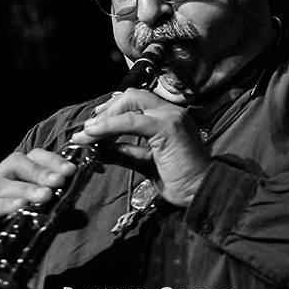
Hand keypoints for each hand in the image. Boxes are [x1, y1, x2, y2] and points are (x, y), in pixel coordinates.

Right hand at [0, 149, 76, 279]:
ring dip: (26, 188)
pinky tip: (20, 207)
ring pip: (2, 184)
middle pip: (15, 162)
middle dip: (40, 170)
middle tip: (59, 180)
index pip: (32, 158)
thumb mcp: (42, 226)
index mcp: (15, 180)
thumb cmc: (10, 240)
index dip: (52, 159)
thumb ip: (61, 219)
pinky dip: (4, 205)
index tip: (72, 169)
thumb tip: (84, 216)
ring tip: (46, 195)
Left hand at [69, 88, 209, 207]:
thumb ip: (126, 152)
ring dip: (104, 118)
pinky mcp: (167, 127)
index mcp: (169, 117)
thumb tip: (102, 148)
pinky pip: (131, 122)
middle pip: (132, 96)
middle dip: (107, 109)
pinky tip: (95, 134)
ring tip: (87, 132)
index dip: (114, 109)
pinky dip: (109, 126)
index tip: (95, 123)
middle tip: (89, 128)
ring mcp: (171, 117)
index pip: (138, 101)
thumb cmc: (180, 180)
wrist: (201, 192)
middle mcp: (171, 112)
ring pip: (130, 104)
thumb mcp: (146, 162)